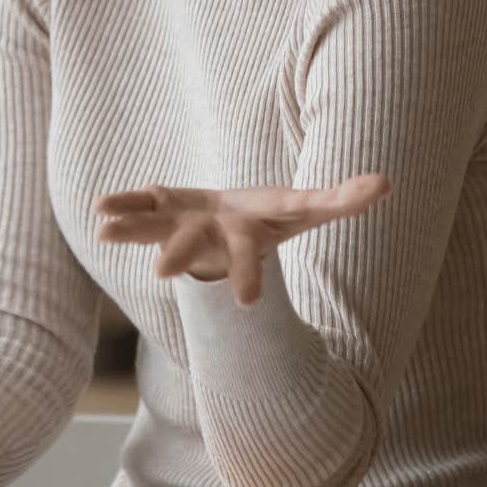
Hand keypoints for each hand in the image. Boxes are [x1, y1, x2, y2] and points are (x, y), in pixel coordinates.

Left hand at [94, 173, 391, 304]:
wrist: (231, 228)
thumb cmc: (271, 220)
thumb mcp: (307, 209)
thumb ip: (343, 199)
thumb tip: (387, 183)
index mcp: (243, 237)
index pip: (248, 256)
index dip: (248, 275)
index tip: (246, 302)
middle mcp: (209, 236)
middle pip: (192, 247)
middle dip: (176, 256)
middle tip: (158, 272)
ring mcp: (182, 223)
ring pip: (153, 227)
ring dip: (129, 228)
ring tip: (102, 229)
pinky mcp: (163, 206)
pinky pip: (140, 203)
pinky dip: (122, 203)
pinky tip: (98, 208)